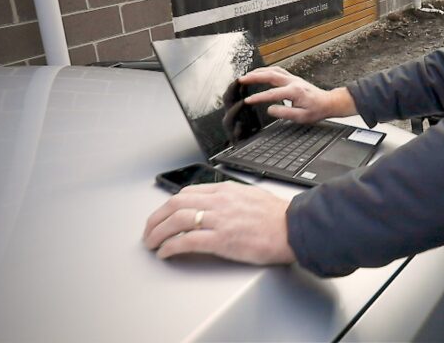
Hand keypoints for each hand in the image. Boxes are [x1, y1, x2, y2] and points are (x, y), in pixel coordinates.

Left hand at [143, 181, 294, 264]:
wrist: (294, 228)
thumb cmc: (279, 217)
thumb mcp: (252, 197)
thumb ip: (232, 199)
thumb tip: (219, 206)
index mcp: (226, 190)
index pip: (188, 193)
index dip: (169, 205)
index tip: (163, 216)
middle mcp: (219, 201)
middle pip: (175, 204)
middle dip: (156, 218)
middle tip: (149, 231)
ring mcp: (219, 220)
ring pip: (176, 220)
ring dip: (158, 233)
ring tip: (152, 244)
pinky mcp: (222, 240)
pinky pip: (187, 240)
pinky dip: (171, 246)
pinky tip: (166, 252)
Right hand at [238, 67, 356, 123]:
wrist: (328, 102)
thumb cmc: (316, 110)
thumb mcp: (302, 117)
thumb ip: (285, 113)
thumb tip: (270, 109)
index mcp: (295, 91)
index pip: (272, 94)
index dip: (259, 97)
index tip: (248, 100)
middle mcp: (293, 82)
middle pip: (270, 75)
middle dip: (254, 77)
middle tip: (241, 80)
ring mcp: (293, 78)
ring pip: (273, 70)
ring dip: (259, 72)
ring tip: (247, 75)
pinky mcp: (293, 78)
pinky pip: (278, 71)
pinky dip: (267, 70)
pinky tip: (260, 73)